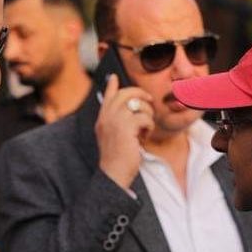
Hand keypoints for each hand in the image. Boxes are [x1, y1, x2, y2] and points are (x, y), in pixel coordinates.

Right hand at [95, 74, 154, 189]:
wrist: (114, 174)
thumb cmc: (117, 159)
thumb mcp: (114, 137)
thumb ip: (118, 122)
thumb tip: (132, 110)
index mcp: (102, 120)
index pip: (107, 97)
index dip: (112, 86)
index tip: (114, 77)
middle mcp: (106, 117)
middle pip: (125, 94)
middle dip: (140, 94)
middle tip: (149, 101)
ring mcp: (115, 120)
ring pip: (138, 105)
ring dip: (147, 116)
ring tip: (145, 130)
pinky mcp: (126, 127)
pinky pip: (145, 118)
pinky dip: (149, 127)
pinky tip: (144, 138)